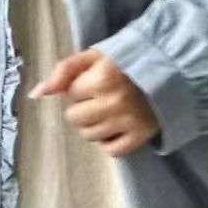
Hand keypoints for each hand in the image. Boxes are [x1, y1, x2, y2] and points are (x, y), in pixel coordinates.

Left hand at [27, 48, 159, 155]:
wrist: (171, 71)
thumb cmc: (127, 61)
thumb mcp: (95, 56)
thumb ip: (64, 71)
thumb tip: (36, 94)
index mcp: (103, 77)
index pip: (71, 93)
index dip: (81, 87)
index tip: (96, 81)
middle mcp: (115, 102)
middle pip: (75, 119)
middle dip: (83, 108)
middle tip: (100, 99)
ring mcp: (128, 121)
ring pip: (89, 136)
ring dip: (93, 126)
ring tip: (107, 113)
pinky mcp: (141, 136)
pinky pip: (112, 151)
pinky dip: (109, 142)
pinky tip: (116, 128)